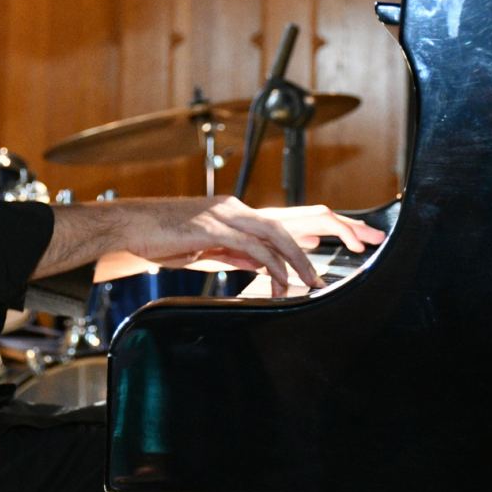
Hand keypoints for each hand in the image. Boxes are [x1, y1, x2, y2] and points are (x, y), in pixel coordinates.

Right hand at [117, 197, 382, 296]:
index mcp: (238, 212)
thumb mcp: (206, 248)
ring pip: (279, 233)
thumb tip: (261, 266)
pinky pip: (251, 248)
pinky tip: (279, 283)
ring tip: (315, 282)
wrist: (126, 226)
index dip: (327, 224)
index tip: (353, 237)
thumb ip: (235, 254)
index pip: (292, 215)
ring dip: (302, 260)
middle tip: (364, 241)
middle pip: (300, 214)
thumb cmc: (159, 238)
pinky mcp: (212, 228)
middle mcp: (238, 208)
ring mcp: (226, 215)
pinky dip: (270, 266)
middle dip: (337, 226)